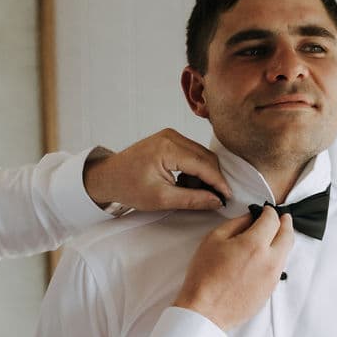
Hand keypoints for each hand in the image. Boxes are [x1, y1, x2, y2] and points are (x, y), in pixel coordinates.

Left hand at [83, 132, 230, 211]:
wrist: (108, 177)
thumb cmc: (129, 187)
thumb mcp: (162, 199)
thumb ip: (192, 199)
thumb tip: (216, 201)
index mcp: (168, 148)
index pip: (204, 165)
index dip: (218, 182)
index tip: (228, 197)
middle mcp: (172, 136)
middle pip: (206, 157)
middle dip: (214, 178)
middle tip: (217, 199)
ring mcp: (171, 136)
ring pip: (201, 155)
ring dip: (205, 174)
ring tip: (198, 193)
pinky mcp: (170, 139)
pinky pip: (192, 153)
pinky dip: (195, 169)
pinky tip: (188, 183)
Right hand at [173, 206, 293, 329]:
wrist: (205, 311)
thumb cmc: (204, 276)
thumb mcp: (213, 240)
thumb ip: (236, 224)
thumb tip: (249, 218)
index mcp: (255, 244)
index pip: (272, 220)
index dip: (270, 211)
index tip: (266, 210)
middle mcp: (270, 260)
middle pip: (287, 235)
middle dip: (285, 223)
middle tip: (282, 217)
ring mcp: (272, 277)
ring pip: (286, 252)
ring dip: (282, 240)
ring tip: (274, 235)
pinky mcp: (270, 290)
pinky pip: (279, 268)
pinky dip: (277, 257)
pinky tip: (265, 256)